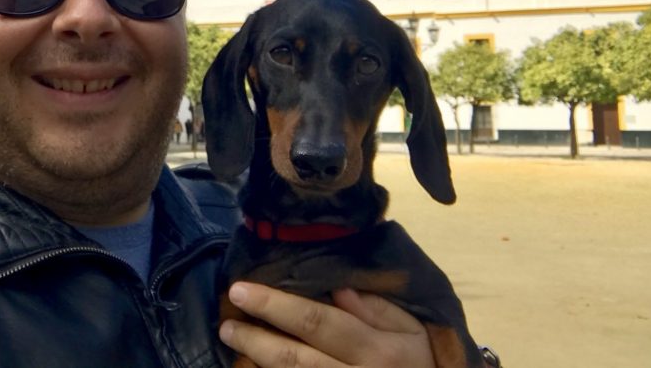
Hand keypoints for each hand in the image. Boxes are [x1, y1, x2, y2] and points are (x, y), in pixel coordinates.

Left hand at [218, 283, 435, 367]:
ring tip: (232, 342)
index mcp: (377, 350)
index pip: (317, 322)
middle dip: (255, 339)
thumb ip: (378, 309)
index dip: (275, 306)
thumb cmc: (424, 360)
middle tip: (226, 323)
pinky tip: (254, 366)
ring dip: (258, 362)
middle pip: (296, 359)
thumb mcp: (415, 330)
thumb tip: (337, 289)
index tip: (241, 290)